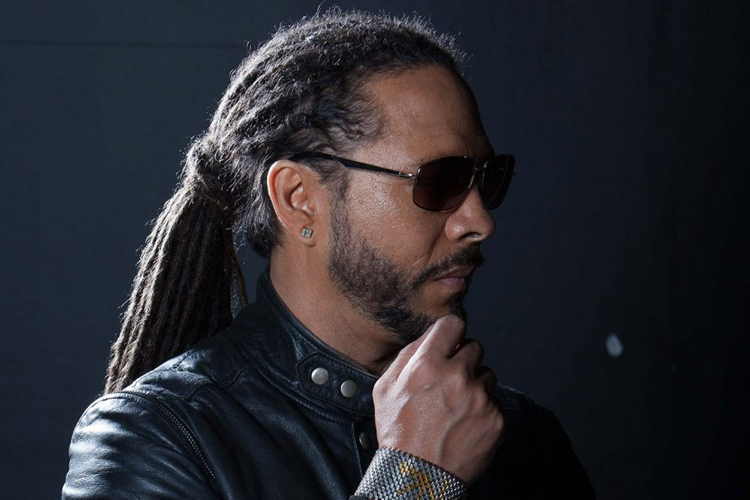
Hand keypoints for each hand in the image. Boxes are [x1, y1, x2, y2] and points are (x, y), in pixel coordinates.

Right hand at [373, 315, 503, 484]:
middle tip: (449, 381)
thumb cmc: (398, 432)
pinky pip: (494, 402)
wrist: (418, 476)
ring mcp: (480, 398)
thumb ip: (408, 355)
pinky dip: (483, 410)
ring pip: (487, 375)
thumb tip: (429, 335)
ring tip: (455, 407)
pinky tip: (465, 424)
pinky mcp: (496, 419)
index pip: (454, 324)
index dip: (451, 332)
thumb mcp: (385, 387)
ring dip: (475, 385)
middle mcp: (457, 377)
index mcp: (428, 364)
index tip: (450, 342)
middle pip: (475, 347)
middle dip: (463, 360)